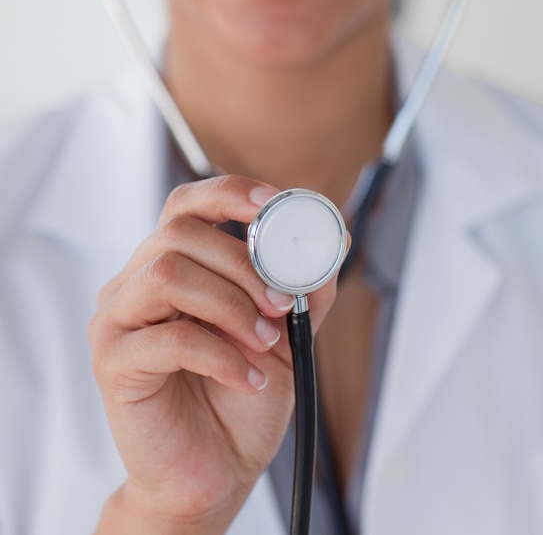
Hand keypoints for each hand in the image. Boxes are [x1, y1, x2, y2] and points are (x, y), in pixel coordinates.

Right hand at [89, 176, 338, 532]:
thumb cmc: (240, 398)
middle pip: (179, 234)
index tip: (274, 205)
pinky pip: (166, 338)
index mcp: (172, 267)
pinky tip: (248, 378)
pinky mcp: (112, 363)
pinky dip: (221, 355)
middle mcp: (136, 284)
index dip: (228, 194)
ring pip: (167, 274)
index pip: (186, 205)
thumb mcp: (285, 334)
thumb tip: (334, 240)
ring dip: (230, 304)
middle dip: (242, 264)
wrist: (213, 469)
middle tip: (278, 303)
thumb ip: (304, 287)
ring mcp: (117, 321)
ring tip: (264, 341)